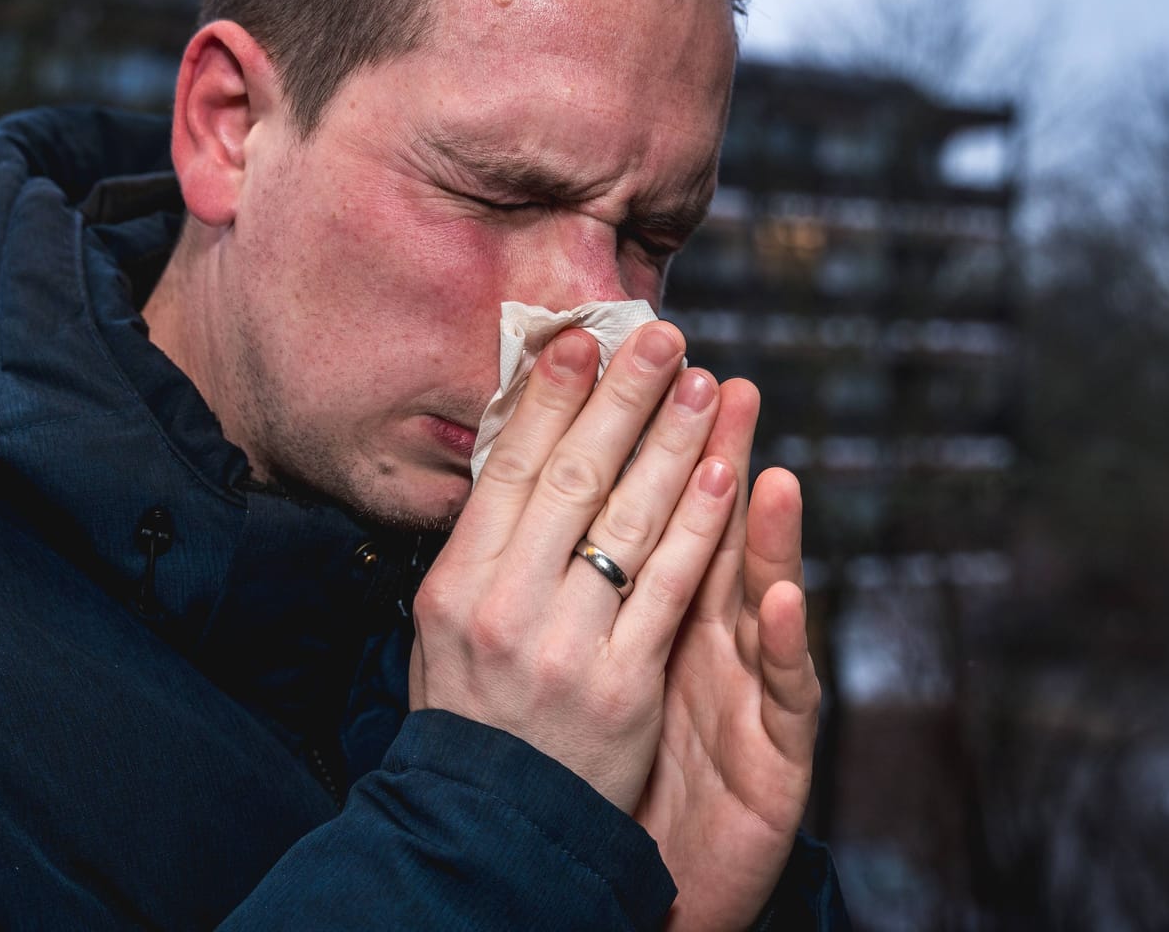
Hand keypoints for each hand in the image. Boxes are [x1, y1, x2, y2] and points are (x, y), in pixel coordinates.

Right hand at [410, 322, 739, 809]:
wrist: (488, 831)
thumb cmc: (471, 716)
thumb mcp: (442, 628)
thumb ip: (482, 551)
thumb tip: (518, 454)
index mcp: (454, 584)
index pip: (509, 469)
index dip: (550, 398)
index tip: (585, 340)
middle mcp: (504, 606)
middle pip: (574, 478)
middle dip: (624, 398)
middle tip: (664, 336)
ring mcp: (566, 646)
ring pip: (628, 520)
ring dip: (675, 443)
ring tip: (707, 385)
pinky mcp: (624, 685)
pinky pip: (668, 588)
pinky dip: (700, 526)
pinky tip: (726, 474)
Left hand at [633, 379, 821, 930]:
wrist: (615, 873)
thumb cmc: (606, 768)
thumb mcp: (598, 667)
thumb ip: (591, 588)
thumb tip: (529, 502)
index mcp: (660, 615)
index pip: (659, 513)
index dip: (653, 447)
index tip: (639, 379)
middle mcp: (715, 642)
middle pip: (720, 538)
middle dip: (712, 459)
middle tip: (719, 383)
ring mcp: (752, 694)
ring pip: (764, 601)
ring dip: (768, 533)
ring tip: (764, 466)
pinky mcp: (782, 755)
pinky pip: (785, 693)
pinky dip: (783, 642)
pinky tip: (779, 596)